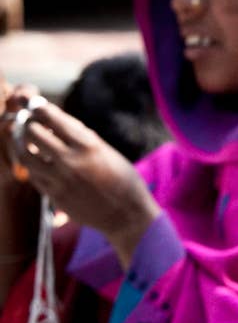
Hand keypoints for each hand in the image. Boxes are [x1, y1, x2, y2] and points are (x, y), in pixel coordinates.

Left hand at [5, 93, 158, 263]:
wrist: (128, 216)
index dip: (39, 108)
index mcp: (88, 145)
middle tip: (30, 124)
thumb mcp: (108, 153)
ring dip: (24, 145)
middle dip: (29, 125)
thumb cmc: (124, 181)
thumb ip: (84, 139)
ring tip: (28, 143)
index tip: (36, 106)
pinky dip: (33, 166)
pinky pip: (34, 176)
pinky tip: (39, 163)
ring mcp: (61, 180)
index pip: (51, 117)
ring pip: (26, 155)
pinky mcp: (56, 196)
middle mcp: (72, 161)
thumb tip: (61, 123)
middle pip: (33, 133)